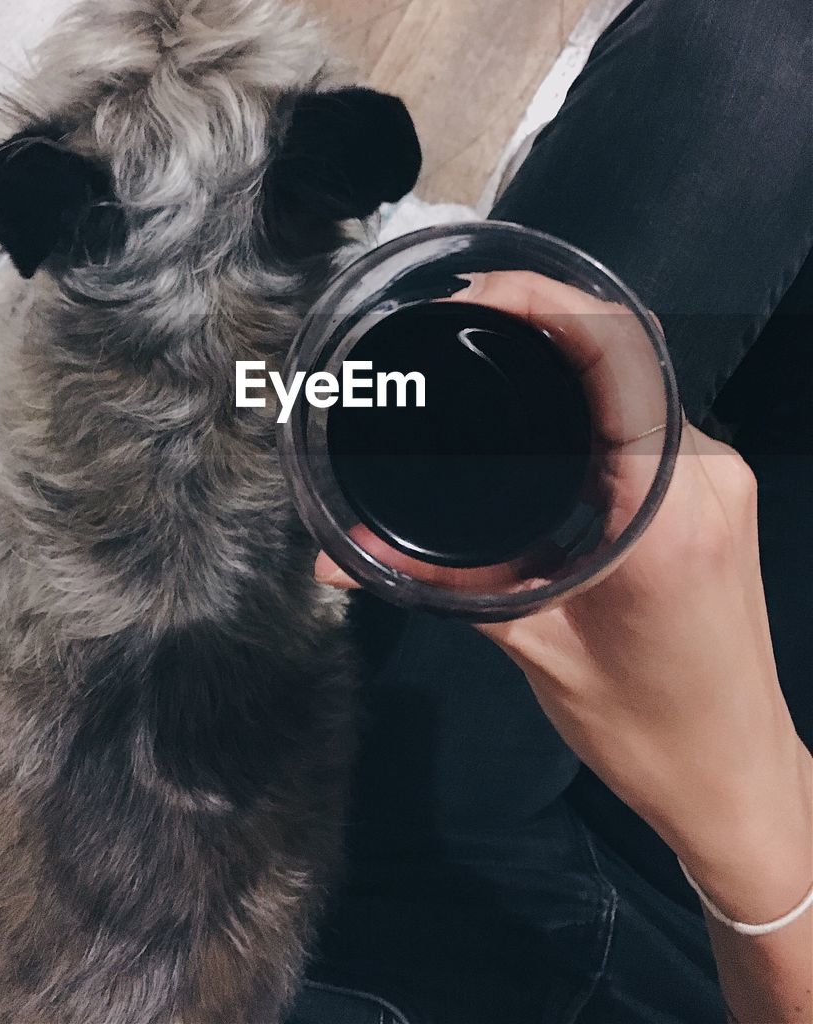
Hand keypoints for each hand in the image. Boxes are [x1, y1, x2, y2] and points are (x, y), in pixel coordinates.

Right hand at [315, 271, 811, 927]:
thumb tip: (339, 556)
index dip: (546, 302)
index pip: (616, 359)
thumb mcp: (532, 646)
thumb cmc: (641, 727)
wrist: (733, 774)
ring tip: (493, 342)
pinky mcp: (719, 490)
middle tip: (465, 315)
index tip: (472, 297)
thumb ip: (435, 584)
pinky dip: (599, 387)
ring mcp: (722, 477)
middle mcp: (706, 474)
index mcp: (663, 510)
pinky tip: (545, 396)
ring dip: (575, 345)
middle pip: (631, 350)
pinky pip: (656, 409)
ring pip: (646, 374)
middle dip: (549, 311)